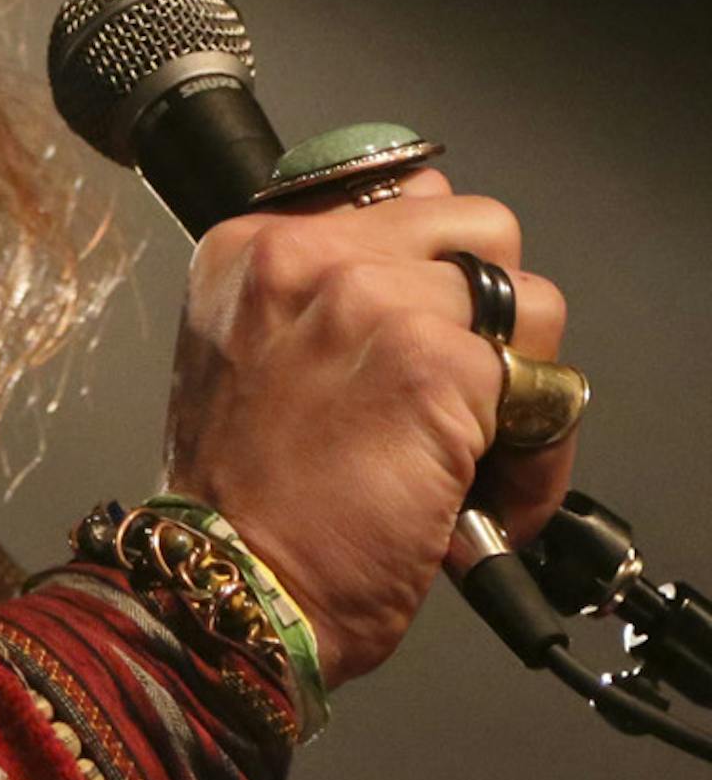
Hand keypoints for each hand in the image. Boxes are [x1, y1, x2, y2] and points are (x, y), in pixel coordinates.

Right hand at [161, 170, 572, 687]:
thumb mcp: (245, 354)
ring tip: (476, 452)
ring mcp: (376, 302)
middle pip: (480, 229)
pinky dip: (534, 459)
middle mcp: (311, 255)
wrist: (232, 582)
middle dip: (490, 311)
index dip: (434, 273)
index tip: (428, 330)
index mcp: (255, 245)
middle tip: (459, 392)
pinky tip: (483, 501)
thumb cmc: (239, 498)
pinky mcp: (439, 367)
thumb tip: (424, 256)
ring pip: (532, 302)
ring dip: (523, 382)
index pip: (402, 197)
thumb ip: (322, 294)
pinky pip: (546, 391)